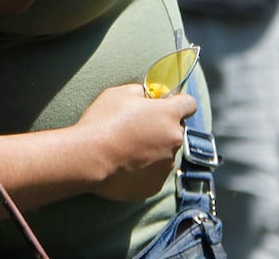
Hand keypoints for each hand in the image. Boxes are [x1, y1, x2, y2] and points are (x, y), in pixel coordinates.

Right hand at [77, 84, 194, 201]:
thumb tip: (147, 97)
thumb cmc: (104, 122)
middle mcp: (174, 140)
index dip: (178, 103)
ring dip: (154, 149)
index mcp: (168, 114)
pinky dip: (145, 169)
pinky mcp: (155, 185)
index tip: (166, 105)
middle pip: (175, 130)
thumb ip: (141, 92)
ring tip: (128, 149)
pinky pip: (155, 173)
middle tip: (138, 128)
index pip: (189, 104)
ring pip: (166, 153)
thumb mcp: (119, 93)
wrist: (89, 158)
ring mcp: (166, 165)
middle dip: (162, 128)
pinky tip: (126, 165)